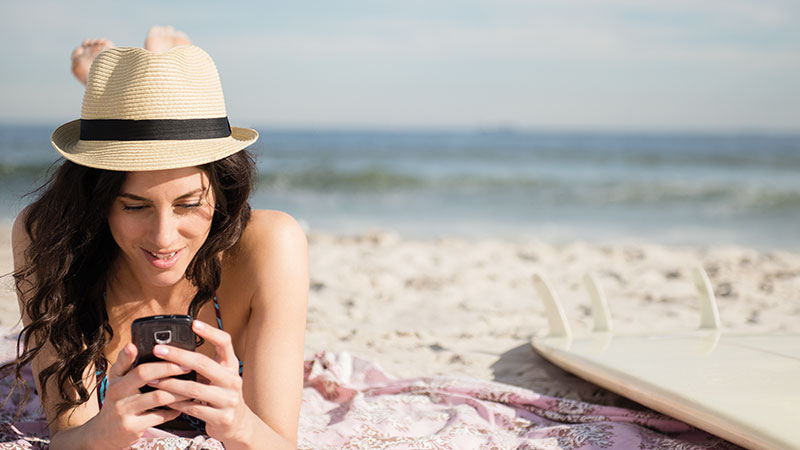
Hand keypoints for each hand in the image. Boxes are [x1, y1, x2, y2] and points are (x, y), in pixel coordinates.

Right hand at [85, 343, 191, 448]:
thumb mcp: (117, 382)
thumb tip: (134, 344)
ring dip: (178, 392)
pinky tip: (182, 406)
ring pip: (157, 397)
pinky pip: (159, 416)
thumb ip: (126, 364)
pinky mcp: (132, 427)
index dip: (127, 354)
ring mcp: (123, 410)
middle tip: (186, 366)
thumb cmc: (118, 401)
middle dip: (168, 367)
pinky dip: (174, 411)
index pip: (121, 363)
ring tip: (192, 387)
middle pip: (143, 374)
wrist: (103, 433)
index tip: (134, 345)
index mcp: (115, 378)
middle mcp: (117, 392)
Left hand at [148, 320, 252, 442]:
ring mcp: (229, 399)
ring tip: (152, 378)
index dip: (210, 332)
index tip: (193, 323)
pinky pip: (192, 408)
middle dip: (178, 356)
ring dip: (170, 383)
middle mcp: (232, 380)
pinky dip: (175, 403)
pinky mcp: (221, 417)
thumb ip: (204, 365)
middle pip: (203, 364)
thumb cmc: (221, 395)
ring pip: (194, 388)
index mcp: (231, 366)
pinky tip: (163, 399)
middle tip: (158, 350)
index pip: (225, 342)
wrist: (237, 424)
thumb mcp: (220, 377)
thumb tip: (174, 349)